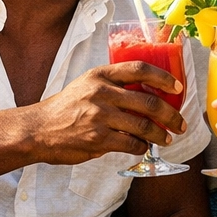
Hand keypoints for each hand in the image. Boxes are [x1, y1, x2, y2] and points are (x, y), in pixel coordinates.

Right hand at [26, 62, 187, 164]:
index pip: (140, 69)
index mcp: (100, 75)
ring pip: (144, 126)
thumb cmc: (65, 107)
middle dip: (171, 115)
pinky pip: (130, 143)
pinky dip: (141, 147)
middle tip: (180, 123)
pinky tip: (143, 147)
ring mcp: (99, 117)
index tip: (178, 87)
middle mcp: (101, 93)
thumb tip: (148, 92)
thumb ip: (113, 85)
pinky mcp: (97, 139)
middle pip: (149, 102)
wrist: (37, 130)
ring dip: (160, 134)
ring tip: (166, 138)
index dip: (163, 77)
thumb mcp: (87, 85)